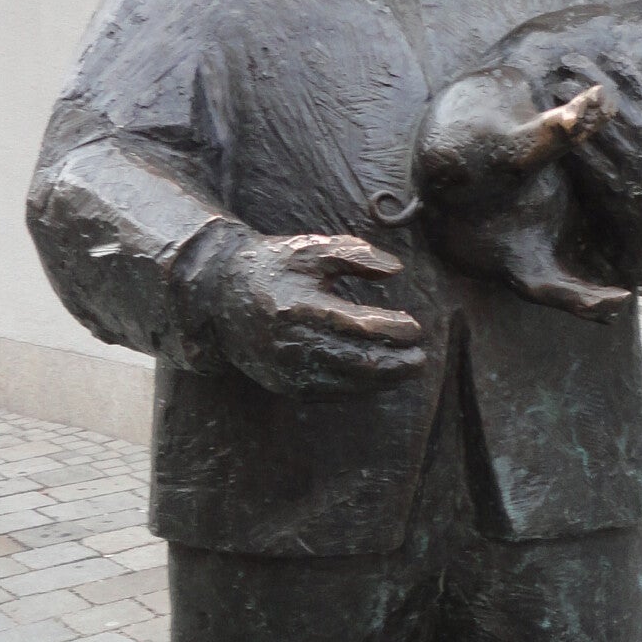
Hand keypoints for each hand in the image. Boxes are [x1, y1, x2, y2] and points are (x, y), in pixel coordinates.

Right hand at [179, 227, 425, 395]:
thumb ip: (356, 255)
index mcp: (300, 307)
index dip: (391, 329)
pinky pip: (330, 392)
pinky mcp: (284, 386)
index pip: (357, 326)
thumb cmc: (275, 268)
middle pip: (357, 361)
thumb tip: (396, 270)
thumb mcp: (312, 250)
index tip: (416, 326)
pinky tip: (378, 376)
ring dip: (383, 379)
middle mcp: (292, 344)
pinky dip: (359, 386)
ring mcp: (287, 370)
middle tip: (422, 358)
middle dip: (396, 363)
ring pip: (347, 383)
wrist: (219, 297)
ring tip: (408, 368)